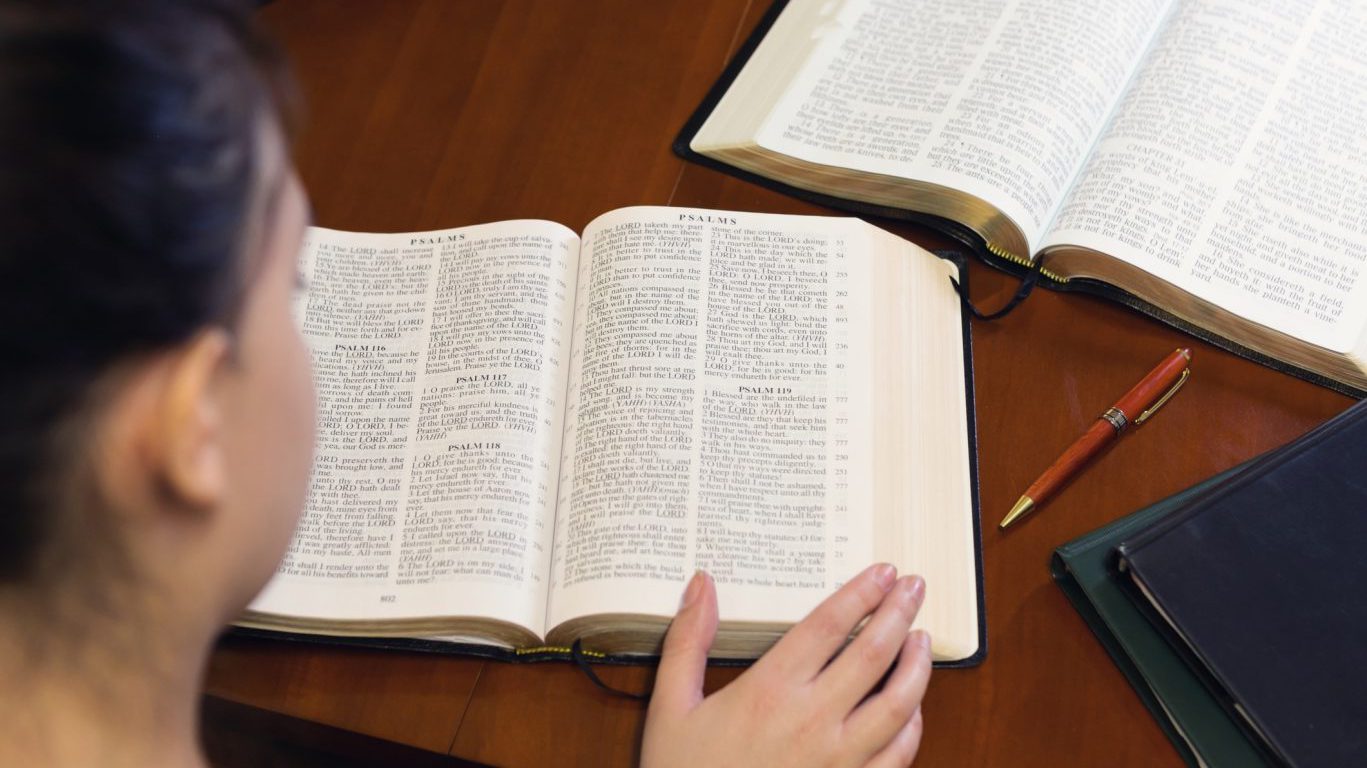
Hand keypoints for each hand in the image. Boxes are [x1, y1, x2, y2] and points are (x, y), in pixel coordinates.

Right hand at [641, 564, 930, 767]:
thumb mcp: (671, 707)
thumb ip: (686, 642)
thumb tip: (701, 584)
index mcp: (770, 690)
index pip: (829, 626)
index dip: (861, 593)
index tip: (884, 572)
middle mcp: (812, 720)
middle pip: (872, 653)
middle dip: (899, 613)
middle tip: (915, 587)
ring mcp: (838, 760)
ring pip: (898, 703)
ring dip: (917, 666)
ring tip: (922, 639)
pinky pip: (898, 755)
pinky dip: (913, 725)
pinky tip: (913, 707)